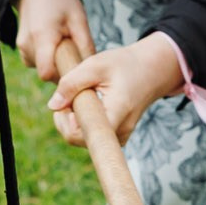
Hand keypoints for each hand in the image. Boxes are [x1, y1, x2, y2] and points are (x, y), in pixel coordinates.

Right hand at [15, 0, 93, 81]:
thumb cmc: (61, 1)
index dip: (62, 76)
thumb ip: (85, 45)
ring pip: (42, 68)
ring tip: (62, 43)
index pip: (47, 73)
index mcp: (43, 36)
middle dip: (62, 68)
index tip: (75, 68)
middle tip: (73, 50)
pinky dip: (47, 58)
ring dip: (54, 62)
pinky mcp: (21, 48)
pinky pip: (36, 62)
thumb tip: (91, 70)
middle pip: (47, 72)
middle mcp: (27, 44)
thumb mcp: (79, 19)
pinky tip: (53, 44)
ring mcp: (22, 47)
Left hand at [47, 36, 183, 147]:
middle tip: (69, 97)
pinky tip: (89, 105)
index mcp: (116, 113)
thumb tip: (53, 105)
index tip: (68, 103)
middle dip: (67, 121)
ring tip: (81, 98)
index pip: (81, 136)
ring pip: (87, 139)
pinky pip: (96, 136)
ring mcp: (122, 135)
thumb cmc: (125, 64)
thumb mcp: (95, 65)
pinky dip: (86, 123)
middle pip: (80, 140)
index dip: (66, 123)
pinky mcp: (120, 134)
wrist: (153, 68)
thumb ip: (71, 83)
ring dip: (76, 122)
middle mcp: (121, 130)